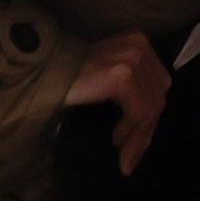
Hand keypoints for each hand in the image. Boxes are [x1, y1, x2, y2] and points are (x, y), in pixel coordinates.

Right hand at [65, 30, 169, 173]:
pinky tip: (120, 147)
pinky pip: (140, 111)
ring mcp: (133, 58)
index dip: (150, 114)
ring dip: (140, 137)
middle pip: (157, 94)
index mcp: (137, 42)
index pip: (157, 83)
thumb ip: (128, 89)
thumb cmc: (69, 79)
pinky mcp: (123, 75)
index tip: (138, 140)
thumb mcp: (107, 78)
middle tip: (132, 155)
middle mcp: (139, 45)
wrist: (42, 74)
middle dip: (146, 128)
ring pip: (151, 106)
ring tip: (126, 157)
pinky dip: (133, 134)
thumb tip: (144, 124)